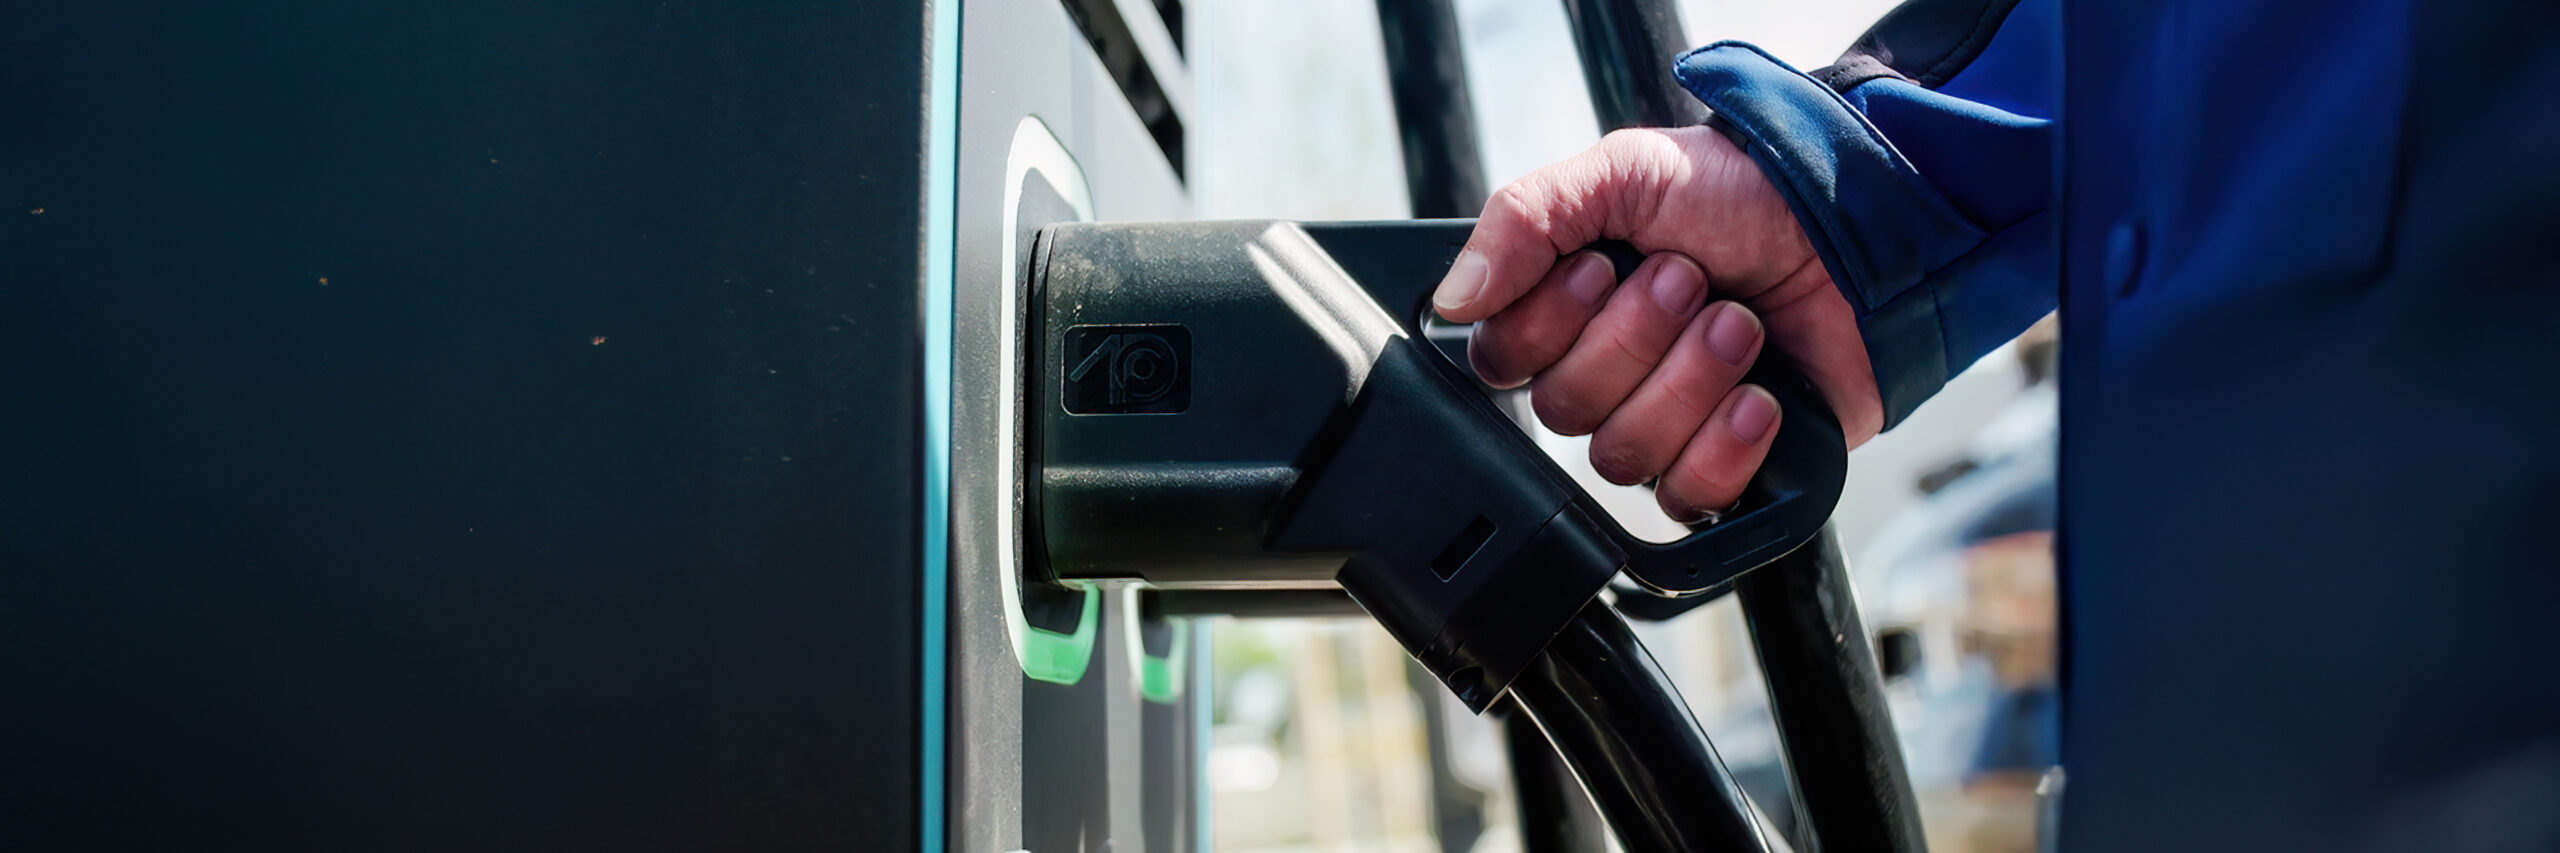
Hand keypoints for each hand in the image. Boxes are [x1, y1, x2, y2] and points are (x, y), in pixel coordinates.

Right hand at [1433, 126, 1882, 521]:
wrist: (1863, 234)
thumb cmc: (1747, 196)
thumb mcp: (1625, 172)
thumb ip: (1523, 218)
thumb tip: (1452, 296)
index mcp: (1565, 308)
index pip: (1502, 360)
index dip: (1554, 321)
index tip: (1608, 266)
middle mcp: (1604, 374)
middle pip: (1563, 411)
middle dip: (1639, 338)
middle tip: (1693, 281)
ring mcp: (1663, 425)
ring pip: (1623, 456)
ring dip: (1691, 380)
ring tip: (1741, 325)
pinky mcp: (1723, 470)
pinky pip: (1688, 496)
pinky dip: (1728, 444)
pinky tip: (1761, 396)